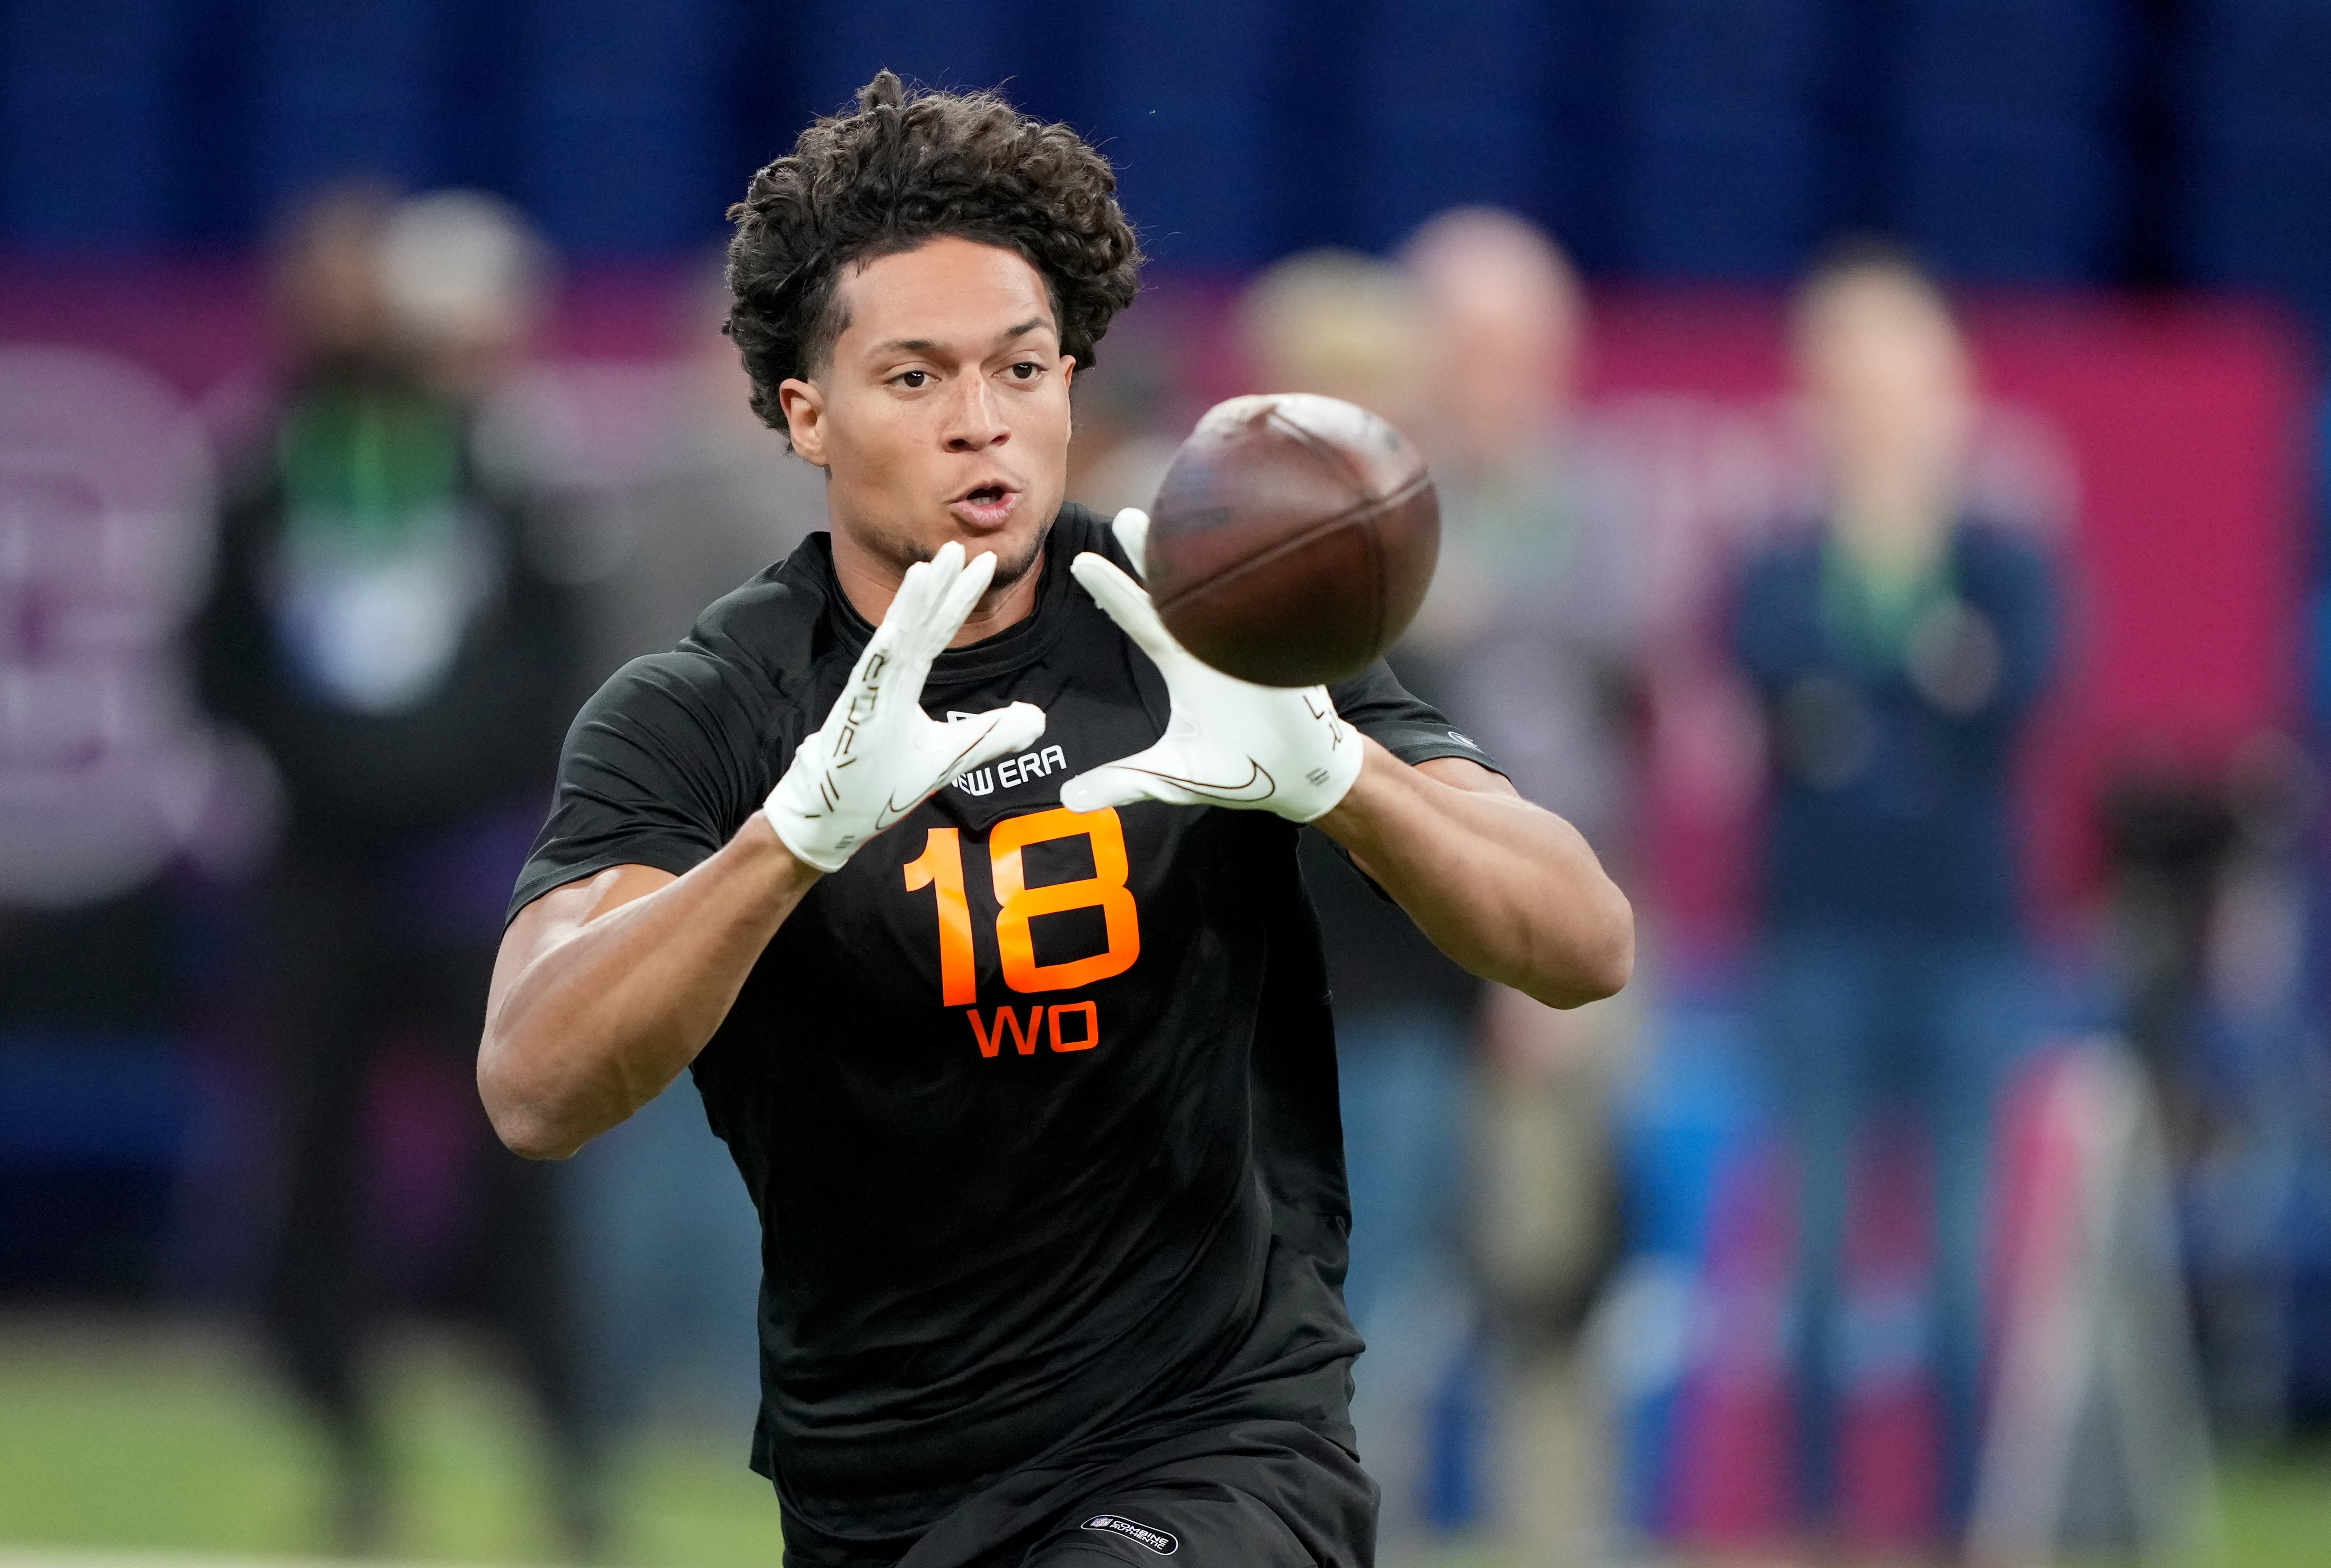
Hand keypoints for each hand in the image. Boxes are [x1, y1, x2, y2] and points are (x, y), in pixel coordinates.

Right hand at [764, 541, 1044, 871]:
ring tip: (928, 569)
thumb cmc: (881, 781)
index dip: (960, 597)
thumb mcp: (952, 755)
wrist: (833, 816)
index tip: (983, 564)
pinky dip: (881, 656)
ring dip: (910, 606)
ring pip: (893, 641)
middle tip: (962, 547)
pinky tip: (894, 631)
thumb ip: (992, 734)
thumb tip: (1037, 718)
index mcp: (907, 680)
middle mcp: (887, 678)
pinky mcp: (853, 719)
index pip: (939, 629)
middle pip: (919, 624)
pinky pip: (868, 682)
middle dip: (941, 586)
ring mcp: (868, 696)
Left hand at [1059, 541, 1361, 823]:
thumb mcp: (1172, 778)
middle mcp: (1212, 643)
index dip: (1112, 590)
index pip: (1138, 616)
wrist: (1303, 777)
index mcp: (1181, 662)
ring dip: (1208, 558)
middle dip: (1153, 555)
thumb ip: (1123, 782)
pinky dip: (1266, 581)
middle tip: (1126, 517)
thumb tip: (1069, 799)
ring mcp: (1252, 643)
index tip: (1081, 562)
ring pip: (1224, 589)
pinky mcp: (1287, 652)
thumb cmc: (1240, 770)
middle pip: (1177, 590)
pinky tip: (1253, 544)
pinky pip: (1274, 611)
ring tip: (1186, 520)